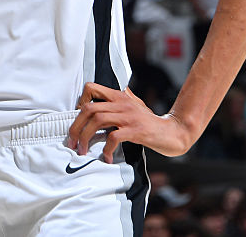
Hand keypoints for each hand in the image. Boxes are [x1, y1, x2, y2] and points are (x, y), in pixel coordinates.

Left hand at [68, 82, 192, 160]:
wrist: (173, 132)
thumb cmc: (150, 121)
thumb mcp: (135, 104)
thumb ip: (120, 98)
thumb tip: (104, 94)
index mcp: (119, 96)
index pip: (91, 88)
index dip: (79, 102)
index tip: (78, 119)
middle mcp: (122, 103)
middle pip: (89, 108)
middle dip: (76, 126)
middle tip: (72, 142)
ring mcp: (129, 116)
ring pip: (98, 120)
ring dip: (86, 137)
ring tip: (83, 151)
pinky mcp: (136, 131)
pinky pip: (114, 137)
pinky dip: (106, 148)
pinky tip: (106, 157)